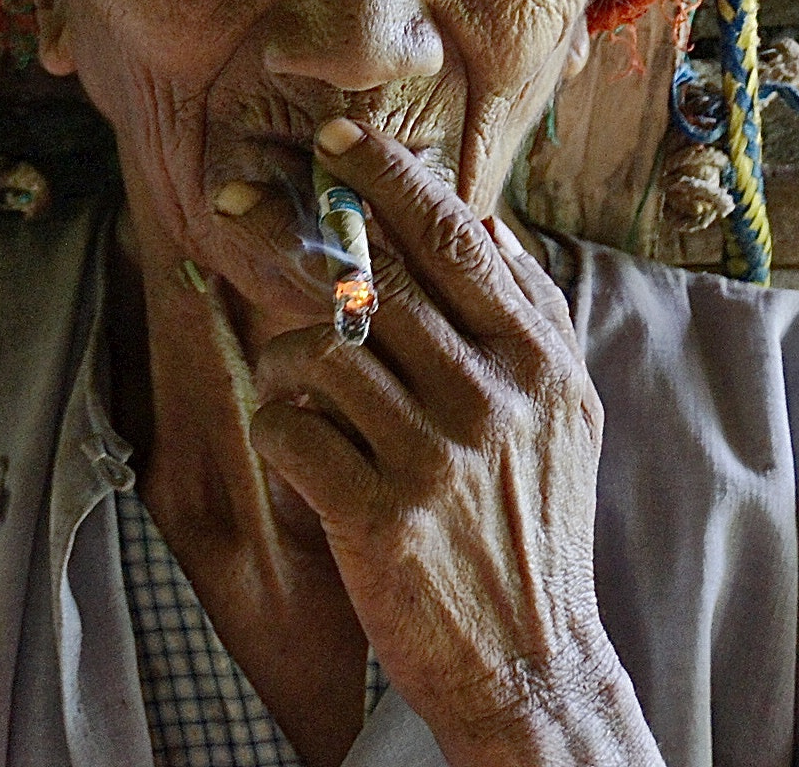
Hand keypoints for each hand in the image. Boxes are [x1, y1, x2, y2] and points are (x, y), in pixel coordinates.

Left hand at [246, 119, 662, 766]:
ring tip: (297, 382)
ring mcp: (436, 457)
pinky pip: (291, 429)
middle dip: (293, 225)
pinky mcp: (381, 517)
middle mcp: (492, 397)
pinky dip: (279, 425)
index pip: (455, 240)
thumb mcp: (566, 413)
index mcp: (538, 361)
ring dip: (286, 355)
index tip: (335, 138)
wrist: (533, 661)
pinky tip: (300, 447)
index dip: (389, 179)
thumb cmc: (535, 522)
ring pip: (320, 349)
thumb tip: (487, 225)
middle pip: (376, 277)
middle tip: (232, 194)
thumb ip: (533, 315)